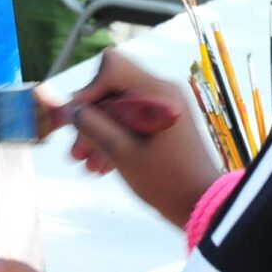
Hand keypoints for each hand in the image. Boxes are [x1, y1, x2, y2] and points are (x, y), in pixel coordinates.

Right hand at [65, 48, 223, 226]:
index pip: (112, 67)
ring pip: (118, 108)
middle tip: (76, 153)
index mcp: (157, 91)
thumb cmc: (166, 180)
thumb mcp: (122, 153)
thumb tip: (69, 109)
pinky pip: (131, 121)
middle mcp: (161, 91)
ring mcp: (164, 107)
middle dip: (90, 120)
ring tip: (86, 164)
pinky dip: (115, 138)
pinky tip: (101, 165)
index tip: (79, 120)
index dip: (89, 89)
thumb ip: (92, 126)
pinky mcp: (164, 123)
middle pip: (112, 90)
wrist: (202, 204)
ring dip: (99, 133)